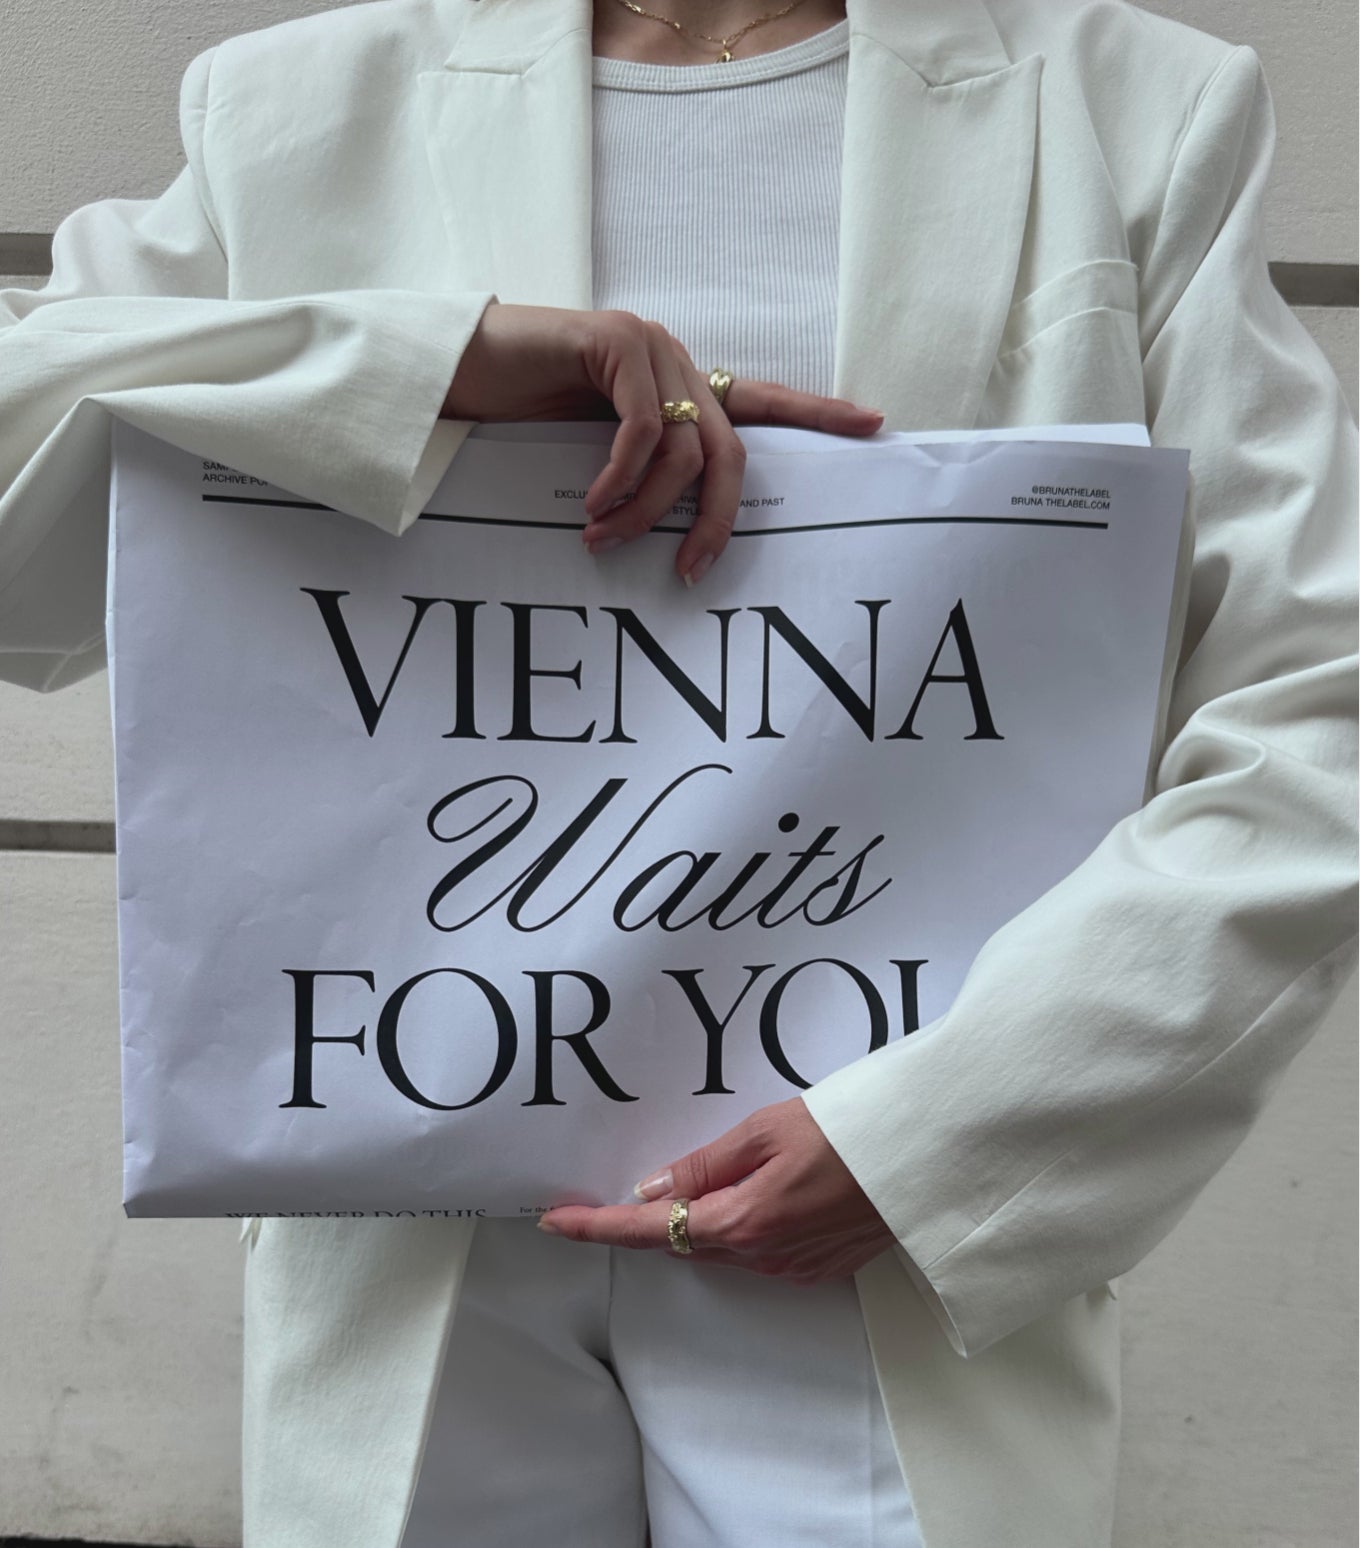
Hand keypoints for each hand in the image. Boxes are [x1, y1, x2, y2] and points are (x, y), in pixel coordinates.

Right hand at [441, 303, 883, 584]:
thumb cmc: (518, 417)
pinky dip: (621, 478)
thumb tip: (674, 532)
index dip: (818, 412)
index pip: (762, 401)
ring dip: (646, 511)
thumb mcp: (591, 455)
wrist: (455, 372)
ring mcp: (648, 347)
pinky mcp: (613, 342)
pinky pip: (643, 429)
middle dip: (715, 520)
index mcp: (680, 386)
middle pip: (730, 452)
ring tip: (602, 540)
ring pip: (684, 450)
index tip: (875, 425)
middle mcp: (676, 361)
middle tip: (691, 572)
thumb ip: (640, 475)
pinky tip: (593, 505)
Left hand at [535, 1096, 896, 1285]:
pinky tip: (764, 1191)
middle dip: (648, 1220)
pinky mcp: (819, 1268)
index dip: (596, 1226)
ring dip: (704, 1218)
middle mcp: (763, 1256)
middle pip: (684, 1242)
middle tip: (606, 1195)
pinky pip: (761, 1251)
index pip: (649, 1230)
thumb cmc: (849, 1128)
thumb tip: (652, 1189)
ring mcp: (793, 1268)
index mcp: (742, 1220)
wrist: (927, 1155)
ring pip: (723, 1245)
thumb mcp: (765, 1129)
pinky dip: (744, 1225)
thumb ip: (704, 1165)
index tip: (553, 1221)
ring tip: (713, 1174)